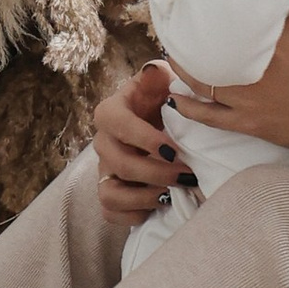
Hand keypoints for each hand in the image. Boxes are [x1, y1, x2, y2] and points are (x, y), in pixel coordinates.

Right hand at [93, 63, 189, 224]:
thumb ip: (158, 73)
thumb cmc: (160, 97)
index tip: (172, 149)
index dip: (143, 139)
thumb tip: (154, 72)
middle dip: (155, 173)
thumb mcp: (161, 79)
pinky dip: (133, 216)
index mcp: (110, 112)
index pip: (118, 124)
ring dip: (143, 198)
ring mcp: (104, 169)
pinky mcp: (110, 191)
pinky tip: (158, 206)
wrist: (157, 118)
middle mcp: (103, 142)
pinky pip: (110, 212)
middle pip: (119, 163)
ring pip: (109, 193)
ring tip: (171, 194)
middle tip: (186, 176)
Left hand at [167, 0, 288, 161]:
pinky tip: (178, 100)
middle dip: (188, 39)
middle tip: (178, 25)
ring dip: (184, 69)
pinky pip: (212, 118)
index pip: (225, 20)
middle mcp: (249, 71)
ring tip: (174, 55)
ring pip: (202, 85)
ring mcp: (247, 102)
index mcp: (266, 40)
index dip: (205, 10)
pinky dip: (190, 109)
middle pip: (205, 52)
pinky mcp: (252, 124)